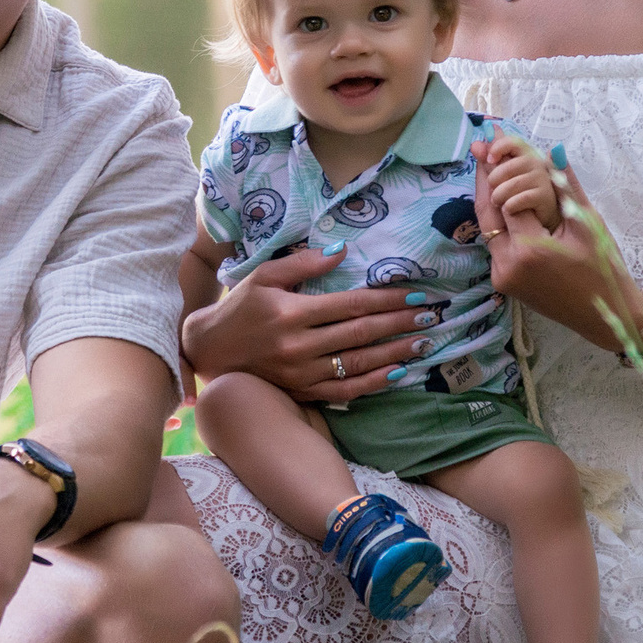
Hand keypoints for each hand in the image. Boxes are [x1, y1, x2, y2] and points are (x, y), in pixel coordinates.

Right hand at [181, 245, 442, 403]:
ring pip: (358, 364)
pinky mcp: (301, 391)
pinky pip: (344, 391)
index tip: (416, 294)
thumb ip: (303, 264)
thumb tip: (342, 251)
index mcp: (291, 313)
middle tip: (431, 316)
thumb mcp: (264, 276)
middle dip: (400, 324)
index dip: (387, 300)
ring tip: (423, 343)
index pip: (351, 305)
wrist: (210, 351)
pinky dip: (373, 383)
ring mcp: (301, 373)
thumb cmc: (240, 308)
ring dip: (395, 353)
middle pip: (361, 334)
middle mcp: (299, 345)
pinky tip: (397, 373)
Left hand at [471, 142, 642, 349]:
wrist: (605, 317)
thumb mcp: (589, 225)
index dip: (498, 167)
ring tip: (489, 167)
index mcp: (529, 249)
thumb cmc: (604, 271)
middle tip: (481, 148)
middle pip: (486, 212)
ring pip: (488, 229)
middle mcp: (507, 265)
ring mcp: (502, 277)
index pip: (504, 197)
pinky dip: (498, 221)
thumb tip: (553, 150)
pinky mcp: (503, 283)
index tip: (494, 139)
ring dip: (488, 199)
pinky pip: (495, 244)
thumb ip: (566, 187)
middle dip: (483, 178)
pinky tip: (503, 200)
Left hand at [476, 135, 556, 234]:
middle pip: (515, 162)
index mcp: (524, 157)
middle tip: (493, 191)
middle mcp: (537, 165)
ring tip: (499, 203)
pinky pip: (525, 197)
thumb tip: (475, 144)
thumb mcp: (498, 183)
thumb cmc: (514, 202)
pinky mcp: (547, 199)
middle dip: (496, 177)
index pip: (515, 142)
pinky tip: (509, 209)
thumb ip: (489, 163)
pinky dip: (511, 204)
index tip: (490, 158)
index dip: (500, 146)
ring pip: (517, 181)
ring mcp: (544, 181)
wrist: (534, 229)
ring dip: (501, 193)